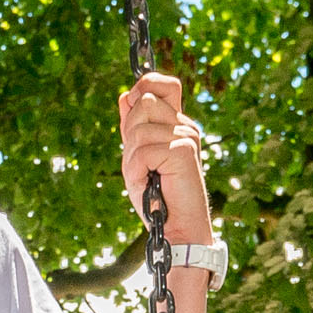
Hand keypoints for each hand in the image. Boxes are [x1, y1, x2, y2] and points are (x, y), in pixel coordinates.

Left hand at [116, 72, 213, 238]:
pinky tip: (149, 184)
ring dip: (133, 158)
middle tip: (141, 163)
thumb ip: (133, 127)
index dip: (144, 87)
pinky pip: (143, 151)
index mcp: (176, 123)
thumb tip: (125, 95)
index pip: (162, 84)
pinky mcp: (183, 151)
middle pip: (144, 102)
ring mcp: (186, 137)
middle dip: (130, 133)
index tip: (134, 107)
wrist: (177, 228)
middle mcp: (185, 126)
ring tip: (146, 177)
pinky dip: (137, 171)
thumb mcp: (137, 157)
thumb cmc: (157, 197)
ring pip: (140, 129)